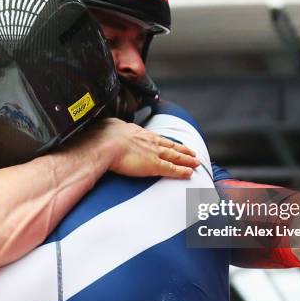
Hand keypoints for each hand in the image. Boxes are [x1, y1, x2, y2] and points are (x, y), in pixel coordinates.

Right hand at [85, 118, 200, 178]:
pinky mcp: (154, 166)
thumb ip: (114, 128)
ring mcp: (153, 153)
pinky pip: (172, 169)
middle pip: (170, 146)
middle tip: (192, 152)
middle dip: (182, 150)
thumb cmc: (104, 136)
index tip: (173, 143)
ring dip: (187, 160)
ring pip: (175, 157)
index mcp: (138, 132)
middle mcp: (149, 141)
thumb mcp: (110, 127)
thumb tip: (110, 128)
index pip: (157, 138)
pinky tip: (189, 173)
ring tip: (196, 162)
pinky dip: (182, 171)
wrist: (106, 144)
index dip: (166, 141)